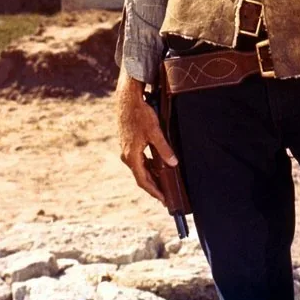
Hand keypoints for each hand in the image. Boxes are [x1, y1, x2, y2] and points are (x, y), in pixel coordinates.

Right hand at [116, 70, 177, 205]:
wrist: (127, 99)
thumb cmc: (140, 114)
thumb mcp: (154, 132)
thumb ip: (164, 149)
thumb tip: (173, 164)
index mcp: (131, 156)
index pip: (143, 181)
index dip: (154, 192)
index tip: (163, 200)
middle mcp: (127, 156)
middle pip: (141, 176)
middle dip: (154, 186)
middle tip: (166, 195)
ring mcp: (126, 150)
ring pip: (140, 167)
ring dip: (151, 175)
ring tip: (164, 181)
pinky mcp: (128, 143)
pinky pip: (139, 159)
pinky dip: (148, 164)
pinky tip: (157, 164)